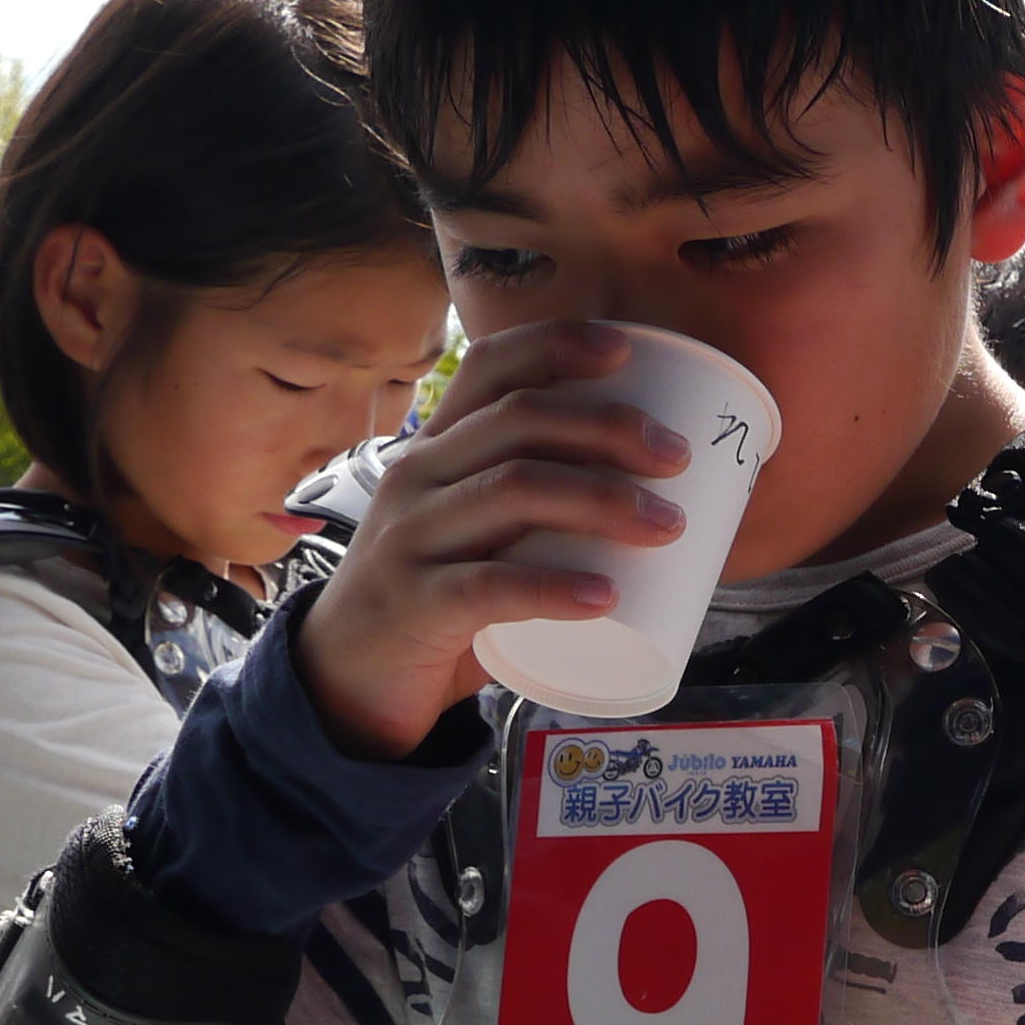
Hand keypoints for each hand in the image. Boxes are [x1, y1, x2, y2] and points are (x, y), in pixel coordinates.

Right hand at [298, 319, 692, 757]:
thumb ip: (535, 512)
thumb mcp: (473, 533)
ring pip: (511, 491)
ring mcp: (411, 539)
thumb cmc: (435, 598)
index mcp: (435, 449)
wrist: (347, 679)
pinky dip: (553, 589)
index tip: (626, 350)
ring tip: (669, 525)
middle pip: (518, 421)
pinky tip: (604, 596)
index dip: (555, 344)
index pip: (488, 368)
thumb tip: (657, 500)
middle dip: (608, 426)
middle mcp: (418, 477)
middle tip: (678, 457)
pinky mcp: (415, 606)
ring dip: (602, 500)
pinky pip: (489, 587)